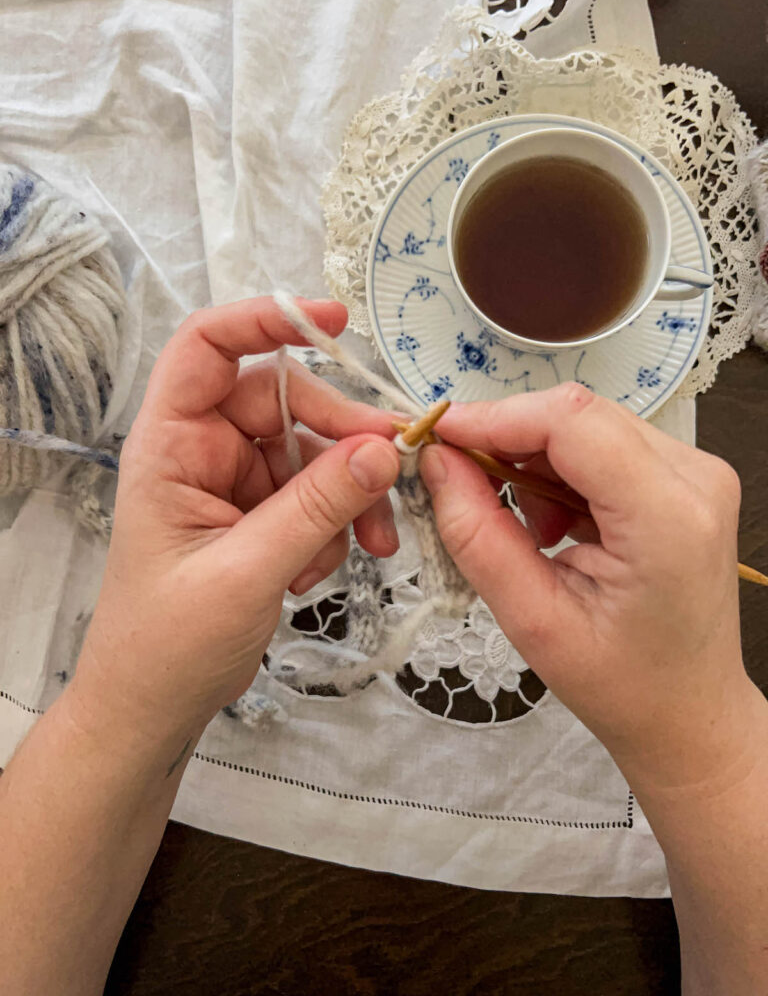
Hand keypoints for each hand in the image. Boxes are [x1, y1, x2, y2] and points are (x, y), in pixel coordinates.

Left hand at [73, 297, 400, 734]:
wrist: (154, 706)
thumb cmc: (167, 643)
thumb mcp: (245, 573)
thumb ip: (315, 509)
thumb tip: (382, 451)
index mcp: (171, 445)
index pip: (208, 348)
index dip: (267, 320)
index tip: (335, 322)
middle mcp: (203, 451)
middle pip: (286, 404)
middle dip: (344, 440)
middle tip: (393, 475)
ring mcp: (235, 483)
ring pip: (314, 454)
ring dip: (350, 497)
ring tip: (370, 549)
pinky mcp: (261, 515)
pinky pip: (318, 495)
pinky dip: (337, 528)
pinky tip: (319, 575)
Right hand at [420, 383, 759, 788]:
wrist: (688, 710)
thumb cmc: (623, 684)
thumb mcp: (532, 620)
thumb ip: (478, 535)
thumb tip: (437, 463)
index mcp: (667, 520)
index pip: (572, 423)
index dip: (496, 418)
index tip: (439, 436)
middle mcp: (695, 480)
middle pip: (578, 415)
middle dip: (508, 437)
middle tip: (461, 480)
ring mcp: (698, 473)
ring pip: (588, 424)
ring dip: (536, 459)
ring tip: (528, 529)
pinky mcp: (687, 477)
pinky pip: (605, 444)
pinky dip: (562, 471)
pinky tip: (556, 525)